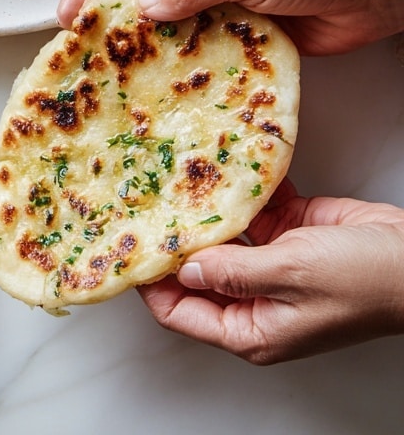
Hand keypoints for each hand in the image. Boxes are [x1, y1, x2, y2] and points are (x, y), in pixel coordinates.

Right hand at [57, 0, 403, 55]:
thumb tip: (141, 10)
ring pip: (175, 30)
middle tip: (84, 55)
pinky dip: (189, 69)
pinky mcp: (247, 36)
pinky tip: (169, 91)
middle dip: (115, 23)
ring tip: (119, 81)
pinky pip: (207, 53)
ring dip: (152, 51)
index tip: (65, 15)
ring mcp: (225, 5)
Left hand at [136, 179, 403, 363]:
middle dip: (173, 239)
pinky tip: (215, 165)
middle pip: (194, 270)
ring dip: (201, 209)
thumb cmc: (365, 282)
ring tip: (168, 177)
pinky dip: (236, 190)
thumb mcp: (290, 275)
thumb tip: (186, 267)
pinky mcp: (286, 231)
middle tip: (141, 202)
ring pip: (219, 235)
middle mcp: (253, 297)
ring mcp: (269, 263)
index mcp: (251, 328)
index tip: (128, 247)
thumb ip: (233, 271)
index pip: (179, 311)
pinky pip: (249, 209)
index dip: (151, 283)